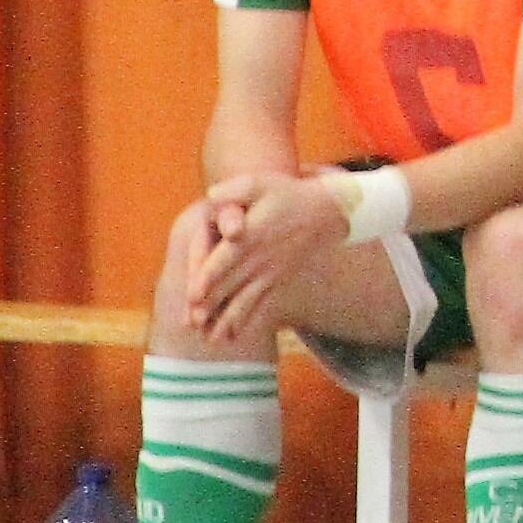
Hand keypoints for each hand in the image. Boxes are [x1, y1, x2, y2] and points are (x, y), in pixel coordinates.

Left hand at [188, 173, 343, 343]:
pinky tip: (233, 336)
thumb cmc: (289, 193)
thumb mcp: (262, 182)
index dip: (209, 276)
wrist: (330, 211)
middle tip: (192, 324)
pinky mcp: (278, 280)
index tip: (194, 295)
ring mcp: (272, 271)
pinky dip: (247, 321)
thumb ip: (234, 190)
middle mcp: (260, 258)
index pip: (226, 259)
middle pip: (231, 285)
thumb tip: (211, 197)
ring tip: (210, 339)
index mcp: (252, 235)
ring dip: (227, 320)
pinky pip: (262, 304)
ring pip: (246, 300)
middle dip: (211, 306)